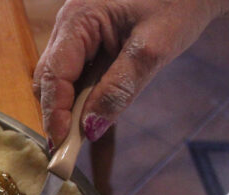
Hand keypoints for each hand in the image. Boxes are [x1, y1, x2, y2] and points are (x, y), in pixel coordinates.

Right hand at [33, 0, 228, 146]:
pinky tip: (94, 108)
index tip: (62, 146)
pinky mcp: (86, 39)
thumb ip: (120, 89)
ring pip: (57, 78)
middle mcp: (68, 23)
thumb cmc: (180, 3)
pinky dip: (80, 95)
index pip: (53, 75)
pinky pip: (73, 72)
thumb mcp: (154, 49)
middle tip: (70, 146)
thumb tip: (90, 128)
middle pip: (48, 79)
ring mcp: (75, 31)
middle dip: (57, 113)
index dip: (55, 114)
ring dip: (69, 106)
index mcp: (78, 18)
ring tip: (84, 130)